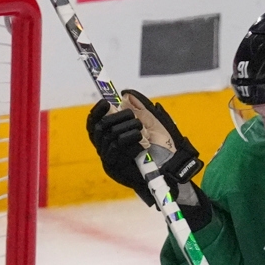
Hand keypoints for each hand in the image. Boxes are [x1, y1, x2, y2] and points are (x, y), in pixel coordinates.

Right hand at [86, 90, 202, 205]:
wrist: (171, 169)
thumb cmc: (162, 148)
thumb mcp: (152, 123)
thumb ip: (138, 110)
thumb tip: (125, 95)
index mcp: (110, 138)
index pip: (94, 124)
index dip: (96, 112)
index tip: (105, 102)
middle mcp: (105, 149)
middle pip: (100, 127)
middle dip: (118, 118)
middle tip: (135, 120)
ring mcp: (109, 159)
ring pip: (110, 135)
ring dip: (129, 129)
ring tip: (143, 133)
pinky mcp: (114, 169)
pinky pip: (116, 146)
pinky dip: (131, 140)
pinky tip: (142, 145)